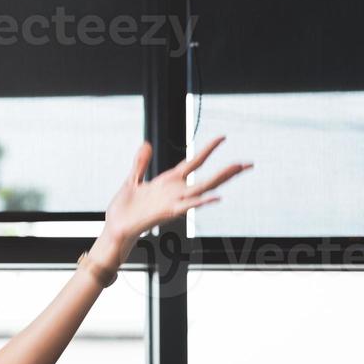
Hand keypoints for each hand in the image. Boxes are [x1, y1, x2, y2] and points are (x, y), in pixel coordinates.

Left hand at [100, 136, 250, 257]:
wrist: (115, 226)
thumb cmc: (124, 208)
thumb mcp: (133, 178)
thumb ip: (141, 162)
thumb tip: (146, 143)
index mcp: (169, 182)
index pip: (194, 162)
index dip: (208, 150)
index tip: (222, 137)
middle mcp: (176, 192)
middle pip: (207, 178)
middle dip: (227, 171)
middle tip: (248, 163)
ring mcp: (174, 202)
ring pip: (202, 189)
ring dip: (221, 179)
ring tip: (237, 168)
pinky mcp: (167, 212)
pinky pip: (187, 206)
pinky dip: (201, 202)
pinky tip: (216, 197)